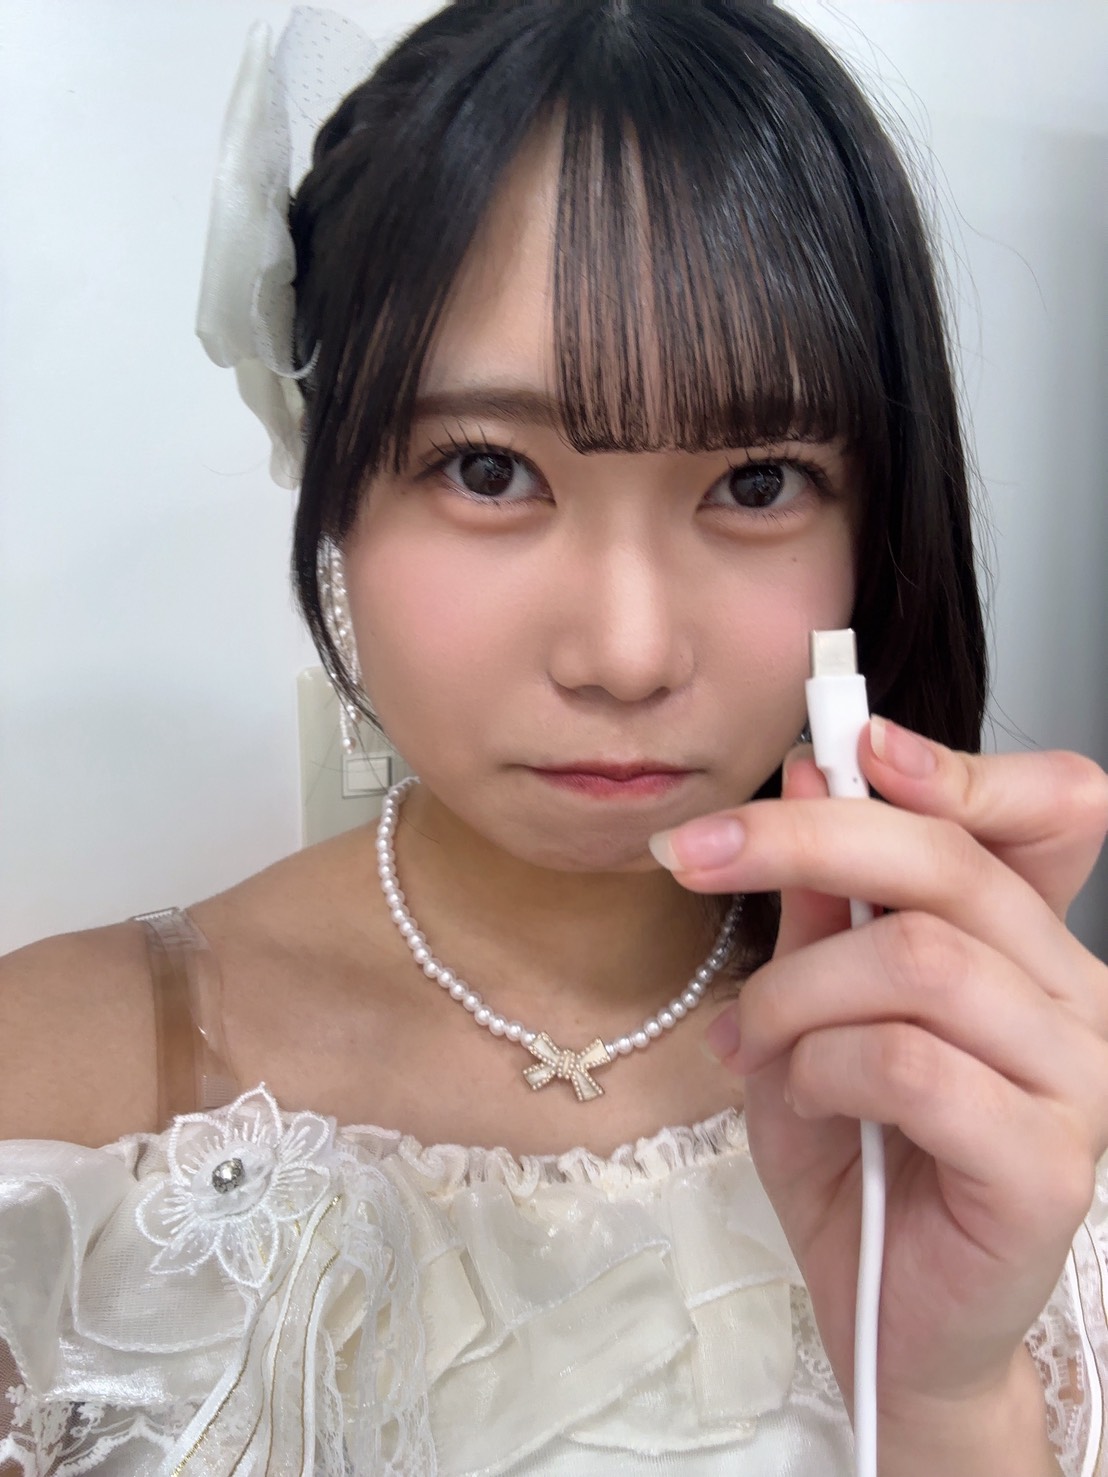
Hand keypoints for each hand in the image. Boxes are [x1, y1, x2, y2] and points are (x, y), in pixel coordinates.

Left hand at [651, 720, 1107, 1425]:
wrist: (887, 1317)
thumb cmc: (855, 1158)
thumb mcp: (812, 1010)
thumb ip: (819, 905)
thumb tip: (809, 775)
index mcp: (1030, 945)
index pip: (1052, 811)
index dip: (961, 766)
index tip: (849, 740)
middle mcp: (1078, 995)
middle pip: (948, 866)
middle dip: (798, 842)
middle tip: (690, 852)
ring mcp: (1079, 1079)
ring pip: (918, 961)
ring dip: (797, 991)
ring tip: (758, 1040)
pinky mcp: (1050, 1164)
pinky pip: (911, 1064)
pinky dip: (823, 1066)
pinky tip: (805, 1097)